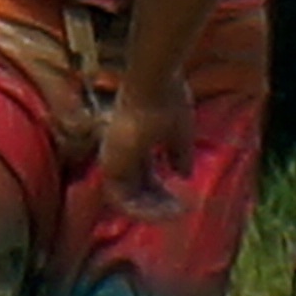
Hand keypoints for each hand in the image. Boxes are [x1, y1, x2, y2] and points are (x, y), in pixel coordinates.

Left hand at [92, 71, 193, 216]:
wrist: (155, 83)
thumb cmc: (168, 100)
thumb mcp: (180, 133)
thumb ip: (179, 156)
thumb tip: (183, 176)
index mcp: (133, 143)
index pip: (145, 177)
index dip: (163, 191)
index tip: (184, 196)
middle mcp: (118, 154)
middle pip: (136, 190)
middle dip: (160, 204)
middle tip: (183, 208)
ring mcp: (112, 159)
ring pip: (126, 200)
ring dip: (152, 211)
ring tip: (178, 212)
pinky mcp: (111, 165)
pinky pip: (121, 201)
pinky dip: (143, 210)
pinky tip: (167, 210)